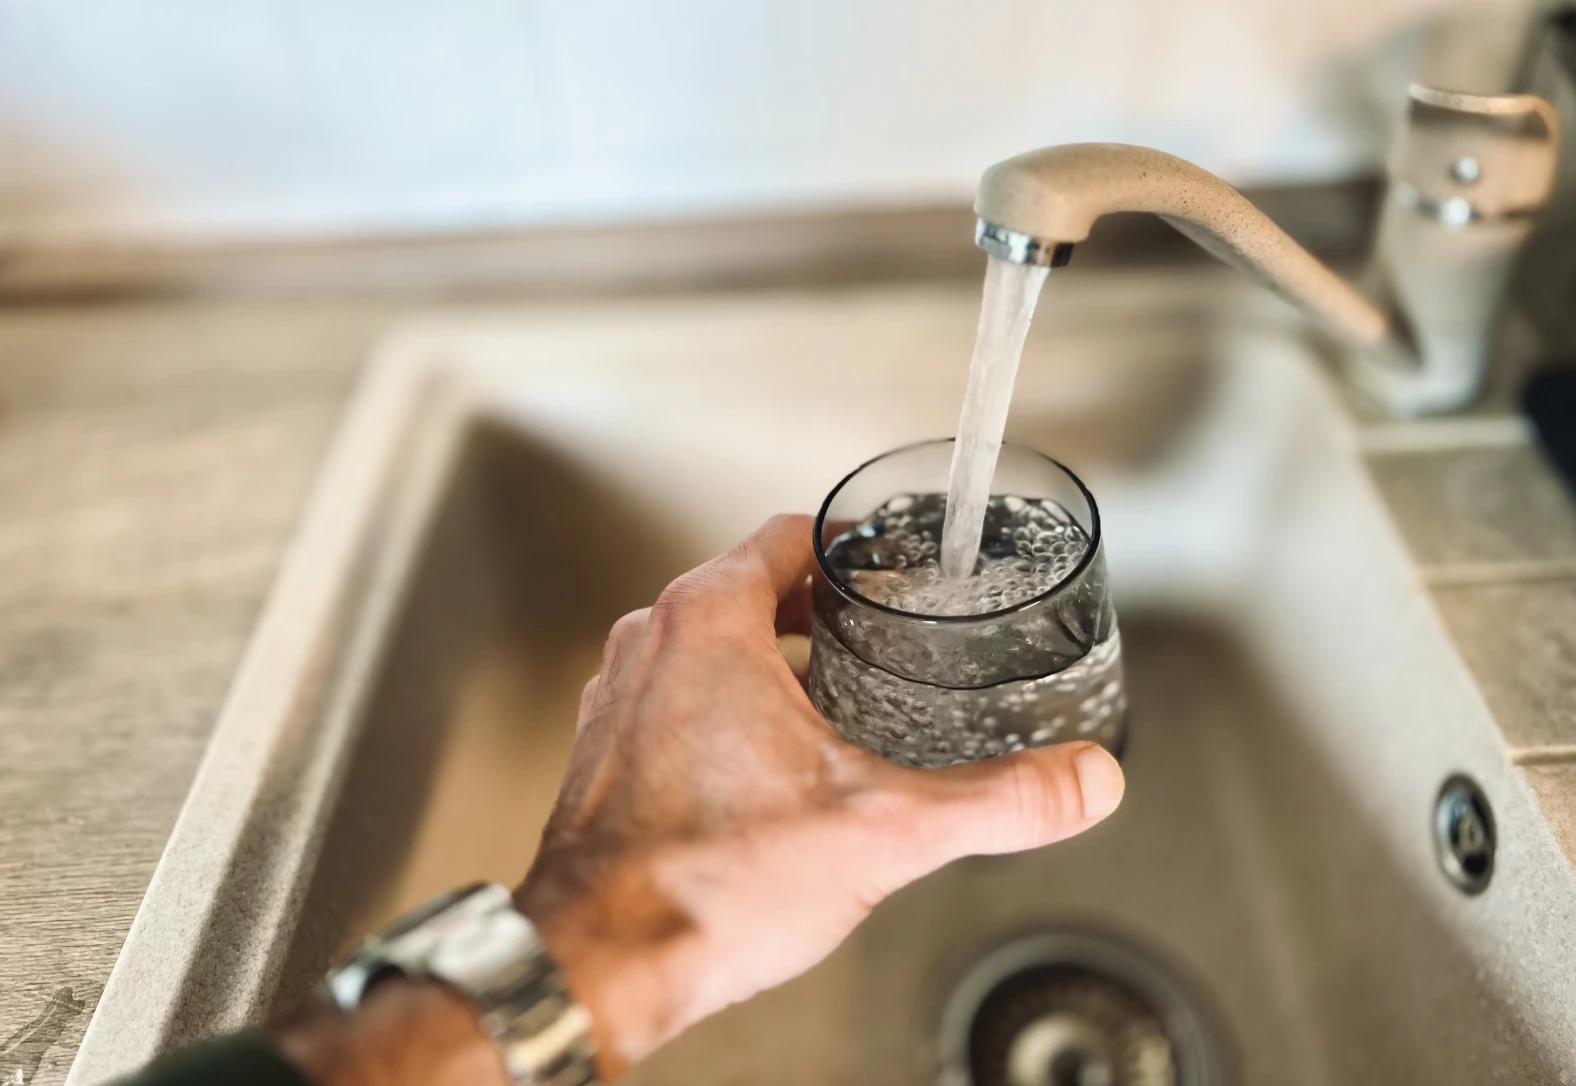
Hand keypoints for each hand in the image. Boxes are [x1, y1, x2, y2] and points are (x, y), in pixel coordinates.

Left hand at [515, 514, 1125, 1076]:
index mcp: (707, 620)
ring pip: (708, 646)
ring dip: (773, 659)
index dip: (849, 544)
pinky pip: (675, 699)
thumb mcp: (883, 829)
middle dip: (821, 608)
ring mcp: (618, 697)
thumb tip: (1083, 780)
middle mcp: (649, 642)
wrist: (603, 963)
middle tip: (881, 633)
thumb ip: (997, 800)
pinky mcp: (606, 753)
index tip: (887, 562)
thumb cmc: (708, 883)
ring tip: (839, 698)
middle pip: (750, 588)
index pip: (787, 535)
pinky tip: (773, 766)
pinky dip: (726, 708)